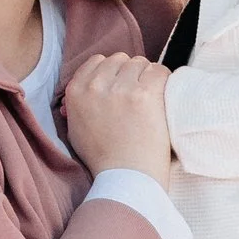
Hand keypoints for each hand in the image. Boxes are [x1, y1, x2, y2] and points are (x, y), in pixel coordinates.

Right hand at [65, 51, 171, 179]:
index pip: (98, 61)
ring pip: (139, 63)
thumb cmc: (103, 159)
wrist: (126, 178)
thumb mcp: (76, 130)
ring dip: (146, 77)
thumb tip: (87, 90)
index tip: (121, 86)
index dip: (112, 72)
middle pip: (120, 59)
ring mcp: (122, 88)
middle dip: (129, 73)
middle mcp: (96, 85)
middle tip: (137, 95)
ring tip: (149, 100)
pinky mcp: (145, 94)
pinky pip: (159, 70)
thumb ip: (78, 105)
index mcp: (76, 91)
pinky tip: (162, 98)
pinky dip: (163, 81)